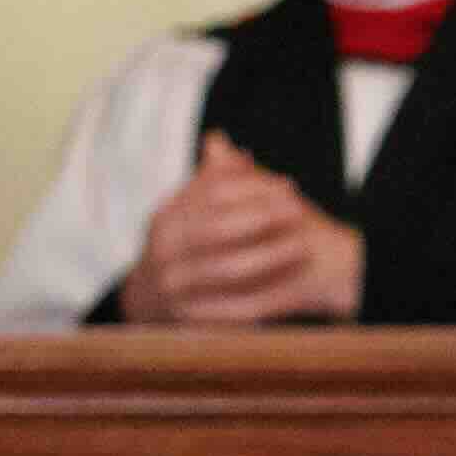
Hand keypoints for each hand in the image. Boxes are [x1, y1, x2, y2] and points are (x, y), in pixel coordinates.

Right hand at [119, 146, 359, 325]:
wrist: (150, 296)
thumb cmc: (185, 244)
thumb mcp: (191, 211)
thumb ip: (211, 180)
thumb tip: (218, 139)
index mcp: (167, 217)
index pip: (210, 194)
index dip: (253, 187)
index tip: (290, 185)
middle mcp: (163, 249)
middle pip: (216, 229)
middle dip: (262, 218)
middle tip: (301, 212)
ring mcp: (170, 283)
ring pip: (224, 268)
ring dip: (268, 257)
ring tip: (305, 246)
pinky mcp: (183, 316)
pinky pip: (224, 306)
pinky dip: (258, 295)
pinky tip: (288, 287)